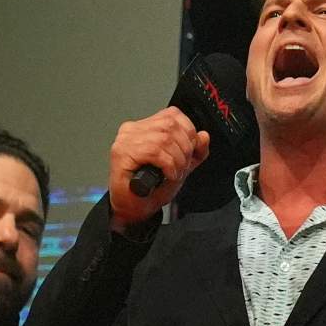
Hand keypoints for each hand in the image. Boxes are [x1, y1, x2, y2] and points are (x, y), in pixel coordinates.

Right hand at [108, 107, 211, 229]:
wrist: (133, 210)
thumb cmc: (149, 191)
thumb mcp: (181, 168)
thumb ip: (194, 152)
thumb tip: (203, 136)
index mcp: (144, 128)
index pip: (172, 114)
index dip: (188, 131)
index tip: (191, 151)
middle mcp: (133, 130)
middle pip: (170, 126)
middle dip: (184, 148)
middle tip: (182, 167)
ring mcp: (125, 140)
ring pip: (164, 138)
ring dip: (176, 159)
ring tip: (174, 172)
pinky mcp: (122, 153)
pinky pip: (154, 151)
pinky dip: (168, 164)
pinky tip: (167, 175)